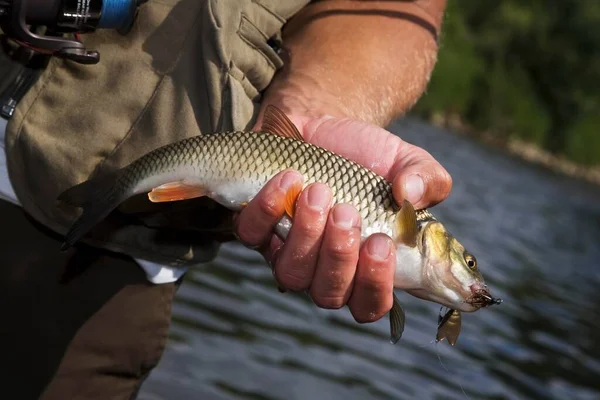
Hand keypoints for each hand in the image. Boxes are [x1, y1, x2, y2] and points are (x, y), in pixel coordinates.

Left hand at [234, 113, 451, 322]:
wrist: (322, 125)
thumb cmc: (366, 155)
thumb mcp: (407, 162)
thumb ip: (427, 179)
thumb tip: (411, 193)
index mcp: (365, 264)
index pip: (369, 304)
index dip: (374, 287)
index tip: (380, 243)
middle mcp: (323, 268)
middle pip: (327, 294)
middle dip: (338, 256)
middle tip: (346, 211)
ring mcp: (287, 251)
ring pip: (290, 272)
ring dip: (306, 235)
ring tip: (318, 192)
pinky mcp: (257, 226)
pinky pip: (252, 234)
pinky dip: (268, 208)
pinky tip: (288, 179)